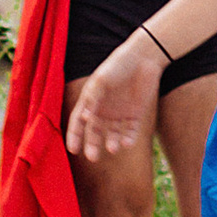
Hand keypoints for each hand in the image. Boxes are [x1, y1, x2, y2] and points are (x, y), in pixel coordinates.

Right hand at [67, 27, 163, 163]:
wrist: (144, 58)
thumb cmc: (118, 65)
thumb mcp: (101, 80)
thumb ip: (93, 98)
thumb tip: (84, 118)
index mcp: (91, 101)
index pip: (78, 122)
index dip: (74, 136)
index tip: (73, 149)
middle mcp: (104, 110)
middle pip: (94, 133)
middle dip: (92, 145)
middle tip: (92, 157)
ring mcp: (120, 114)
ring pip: (113, 135)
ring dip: (111, 143)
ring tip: (112, 148)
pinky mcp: (136, 115)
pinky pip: (131, 132)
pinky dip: (128, 139)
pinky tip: (126, 143)